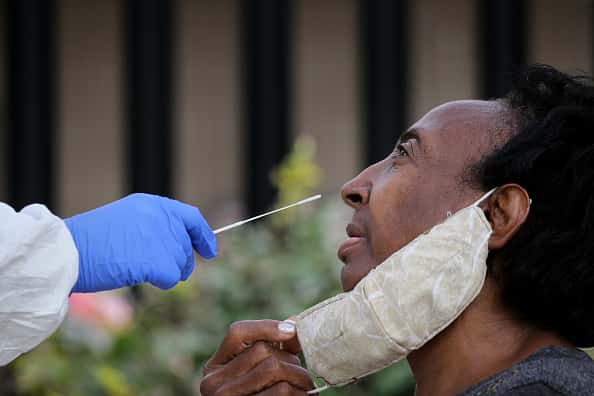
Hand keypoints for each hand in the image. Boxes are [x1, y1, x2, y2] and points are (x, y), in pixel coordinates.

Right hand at [66, 193, 216, 291]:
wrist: (67, 252)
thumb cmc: (90, 240)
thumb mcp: (127, 221)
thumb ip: (155, 227)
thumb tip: (181, 245)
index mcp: (152, 204)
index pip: (191, 217)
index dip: (204, 236)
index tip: (210, 250)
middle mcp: (161, 217)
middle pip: (186, 247)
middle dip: (178, 262)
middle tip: (151, 268)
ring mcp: (160, 238)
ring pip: (181, 264)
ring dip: (165, 272)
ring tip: (135, 266)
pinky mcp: (157, 260)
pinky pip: (172, 277)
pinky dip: (159, 282)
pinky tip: (136, 274)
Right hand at [200, 320, 313, 394]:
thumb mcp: (253, 376)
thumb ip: (269, 351)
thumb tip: (293, 323)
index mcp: (214, 368)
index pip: (237, 332)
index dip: (266, 326)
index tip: (292, 331)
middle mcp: (212, 384)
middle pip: (262, 350)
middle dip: (290, 358)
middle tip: (301, 372)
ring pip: (273, 368)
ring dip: (298, 375)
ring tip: (305, 384)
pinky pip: (280, 392)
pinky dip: (298, 393)